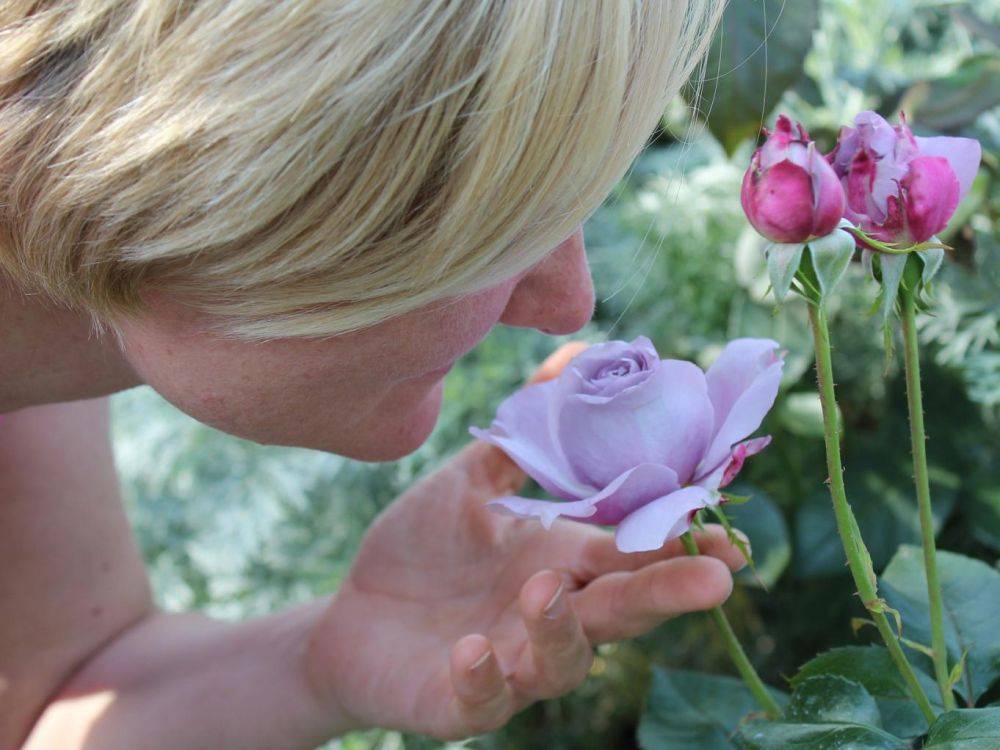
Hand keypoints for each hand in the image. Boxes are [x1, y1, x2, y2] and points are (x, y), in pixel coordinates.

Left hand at [306, 344, 746, 740]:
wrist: (352, 615)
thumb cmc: (421, 549)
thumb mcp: (469, 482)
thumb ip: (521, 434)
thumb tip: (571, 356)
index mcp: (560, 561)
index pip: (630, 552)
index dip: (678, 545)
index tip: (729, 535)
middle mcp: (549, 615)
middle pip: (620, 608)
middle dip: (665, 593)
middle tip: (714, 579)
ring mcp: (510, 662)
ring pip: (561, 660)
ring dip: (561, 629)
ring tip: (546, 589)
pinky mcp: (461, 700)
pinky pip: (482, 700)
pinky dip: (483, 678)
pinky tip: (470, 650)